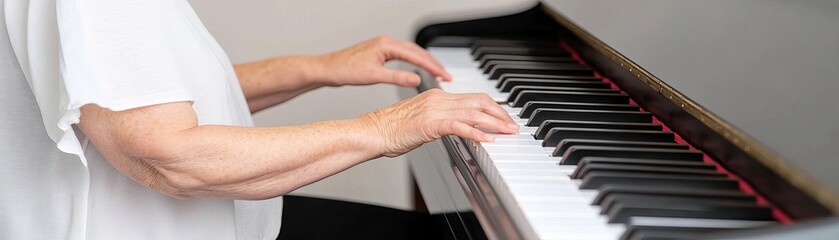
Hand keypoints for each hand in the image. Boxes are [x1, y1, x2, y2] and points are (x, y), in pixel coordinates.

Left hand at [316, 35, 451, 86]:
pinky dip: (414, 62)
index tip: (445, 76)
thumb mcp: (374, 77)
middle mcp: (386, 42)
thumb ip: (397, 78)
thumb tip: (416, 80)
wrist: (328, 68)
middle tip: (447, 76)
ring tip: (438, 73)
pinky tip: (419, 68)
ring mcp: (383, 46)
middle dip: (433, 63)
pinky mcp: (380, 52)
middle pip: (417, 51)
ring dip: (425, 62)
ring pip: (411, 52)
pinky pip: (403, 55)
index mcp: (386, 45)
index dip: (433, 67)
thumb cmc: (345, 70)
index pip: (416, 56)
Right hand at [361, 89, 518, 156]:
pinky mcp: (430, 123)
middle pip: (479, 101)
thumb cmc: (390, 129)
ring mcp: (434, 109)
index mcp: (436, 96)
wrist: (372, 131)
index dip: (492, 107)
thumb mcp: (420, 121)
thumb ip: (438, 120)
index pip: (472, 96)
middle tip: (511, 125)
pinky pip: (459, 126)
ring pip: (474, 112)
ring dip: (494, 123)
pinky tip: (486, 140)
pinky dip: (476, 133)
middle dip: (500, 113)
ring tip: (506, 132)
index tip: (503, 118)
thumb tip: (454, 128)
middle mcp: (438, 99)